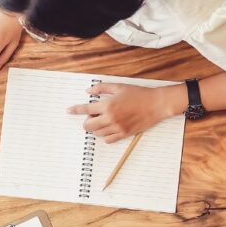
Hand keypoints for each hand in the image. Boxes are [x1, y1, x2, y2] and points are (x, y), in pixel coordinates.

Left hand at [67, 82, 186, 142]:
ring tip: (103, 121)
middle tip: (92, 116)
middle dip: (87, 121)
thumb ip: (102, 88)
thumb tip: (88, 91)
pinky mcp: (124, 134)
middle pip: (88, 125)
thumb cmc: (139, 94)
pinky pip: (108, 140)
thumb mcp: (119, 87)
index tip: (69, 110)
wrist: (156, 104)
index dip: (75, 110)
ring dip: (96, 128)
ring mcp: (117, 128)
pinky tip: (108, 128)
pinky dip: (104, 135)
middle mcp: (110, 118)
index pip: (86, 109)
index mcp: (108, 105)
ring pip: (97, 133)